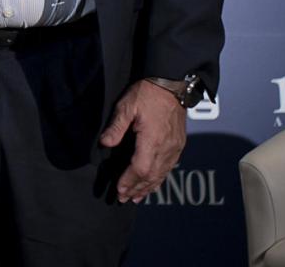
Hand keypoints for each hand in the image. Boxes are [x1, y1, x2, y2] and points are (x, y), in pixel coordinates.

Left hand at [99, 80, 187, 202]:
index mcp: (153, 139)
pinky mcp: (179, 145)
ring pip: (162, 174)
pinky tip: (153, 184)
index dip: (129, 181)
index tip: (119, 190)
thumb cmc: (147, 94)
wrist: (171, 85)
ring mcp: (175, 147)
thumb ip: (116, 127)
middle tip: (124, 199)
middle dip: (137, 189)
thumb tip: (105, 144)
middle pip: (152, 175)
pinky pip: (169, 167)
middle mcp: (166, 147)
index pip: (140, 168)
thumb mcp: (126, 107)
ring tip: (137, 197)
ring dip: (149, 187)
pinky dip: (160, 178)